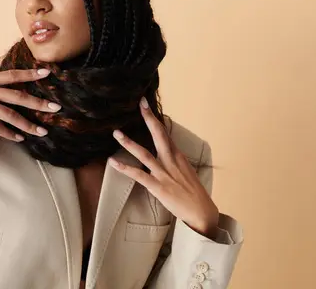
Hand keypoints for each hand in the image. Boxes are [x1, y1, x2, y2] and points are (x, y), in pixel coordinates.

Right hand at [0, 69, 61, 141]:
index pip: (12, 75)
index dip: (31, 74)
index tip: (47, 73)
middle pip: (18, 96)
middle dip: (38, 102)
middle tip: (55, 107)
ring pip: (11, 114)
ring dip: (28, 123)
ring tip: (43, 130)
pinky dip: (9, 134)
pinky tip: (20, 138)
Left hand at [109, 97, 218, 237]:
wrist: (202, 212)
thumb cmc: (193, 192)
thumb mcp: (185, 170)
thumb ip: (174, 158)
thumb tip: (166, 149)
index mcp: (178, 155)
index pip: (164, 132)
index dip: (154, 118)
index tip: (144, 104)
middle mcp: (171, 161)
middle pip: (158, 135)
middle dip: (148, 118)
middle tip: (139, 104)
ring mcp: (164, 173)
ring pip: (144, 154)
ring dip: (129, 143)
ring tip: (116, 133)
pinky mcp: (158, 187)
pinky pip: (138, 175)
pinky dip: (125, 168)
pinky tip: (113, 162)